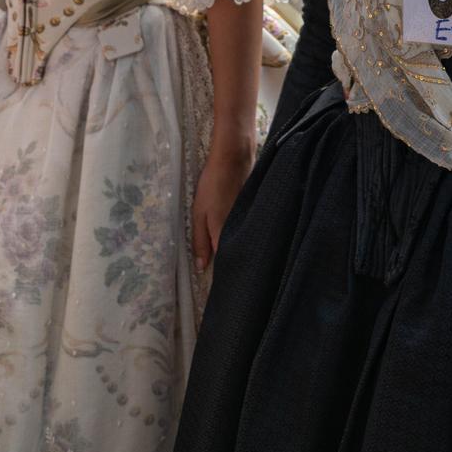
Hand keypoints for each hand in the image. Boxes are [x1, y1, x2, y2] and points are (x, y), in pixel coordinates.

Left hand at [191, 143, 253, 271]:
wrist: (234, 158)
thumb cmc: (213, 185)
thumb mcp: (199, 214)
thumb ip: (200, 242)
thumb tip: (201, 268)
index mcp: (224, 236)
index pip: (223, 266)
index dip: (220, 279)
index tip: (217, 293)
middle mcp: (240, 233)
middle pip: (235, 256)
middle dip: (230, 267)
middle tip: (224, 279)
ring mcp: (248, 223)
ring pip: (241, 243)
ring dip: (236, 251)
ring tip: (231, 262)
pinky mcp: (253, 214)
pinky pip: (246, 232)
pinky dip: (241, 237)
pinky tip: (237, 238)